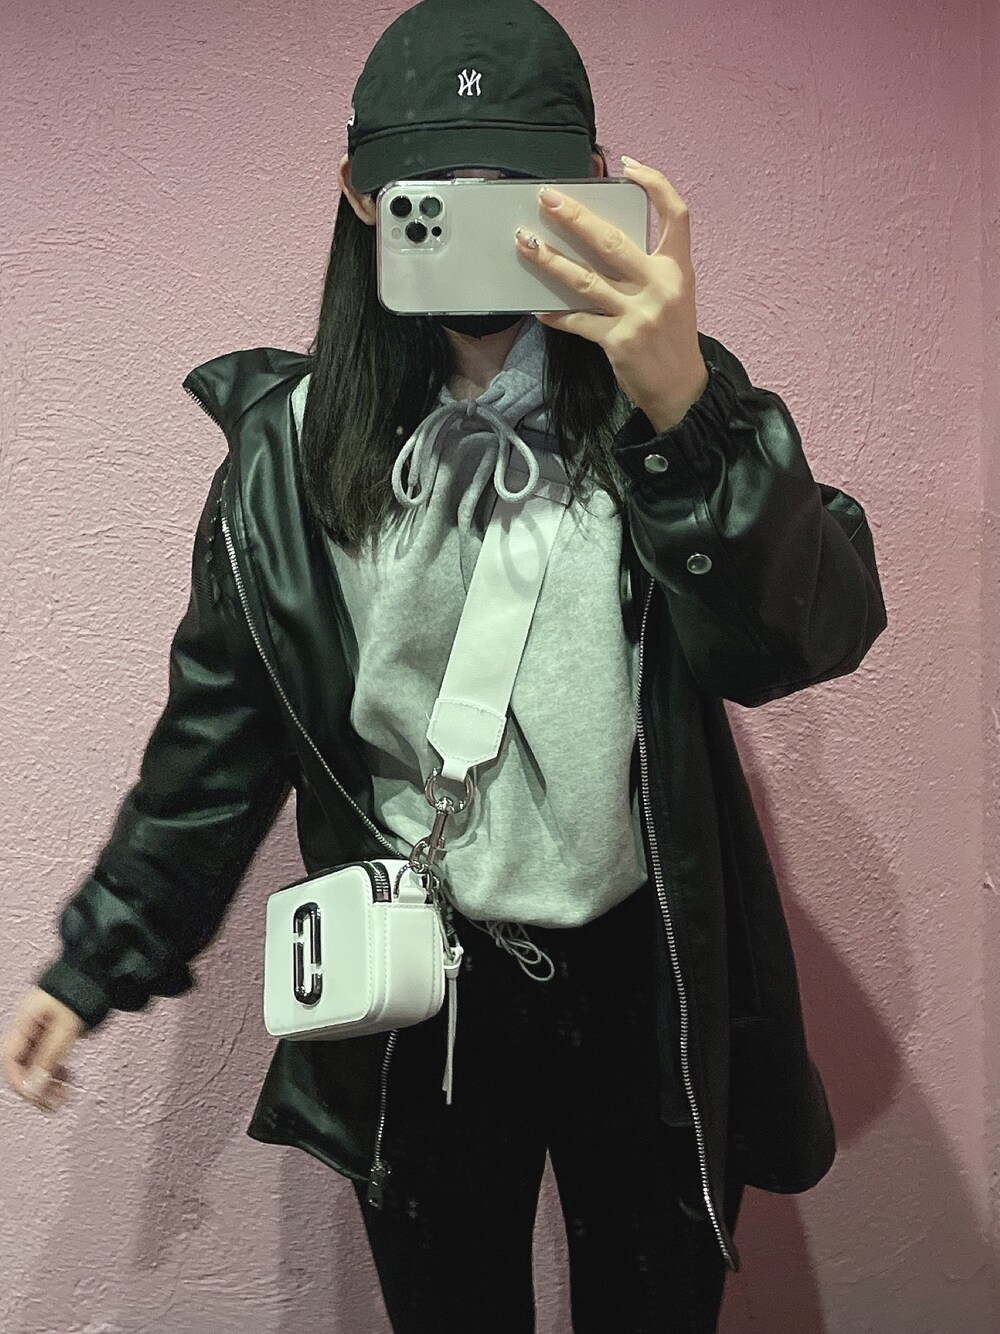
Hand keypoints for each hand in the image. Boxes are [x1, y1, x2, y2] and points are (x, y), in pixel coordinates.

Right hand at [2, 987, 90, 1114]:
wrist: (99, 969)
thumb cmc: (82, 991)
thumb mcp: (67, 1026)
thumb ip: (50, 1057)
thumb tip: (34, 1088)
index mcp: (25, 1021)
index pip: (10, 1059)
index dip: (20, 1081)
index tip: (37, 1096)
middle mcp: (28, 1026)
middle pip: (22, 1065)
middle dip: (36, 1087)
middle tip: (56, 1104)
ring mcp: (40, 1030)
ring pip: (36, 1064)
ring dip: (48, 1082)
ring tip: (66, 1095)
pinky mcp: (53, 1032)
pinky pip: (48, 1057)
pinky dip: (57, 1070)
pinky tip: (69, 1078)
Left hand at [514, 155, 708, 432]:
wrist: (682, 389)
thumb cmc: (671, 337)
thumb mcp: (675, 294)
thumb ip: (647, 267)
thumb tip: (600, 241)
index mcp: (678, 269)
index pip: (676, 215)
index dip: (655, 184)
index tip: (630, 166)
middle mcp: (660, 286)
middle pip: (613, 241)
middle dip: (575, 217)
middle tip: (546, 198)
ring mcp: (638, 314)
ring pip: (586, 279)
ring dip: (551, 260)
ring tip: (525, 243)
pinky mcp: (618, 341)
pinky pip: (578, 321)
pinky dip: (556, 314)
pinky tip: (536, 306)